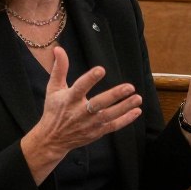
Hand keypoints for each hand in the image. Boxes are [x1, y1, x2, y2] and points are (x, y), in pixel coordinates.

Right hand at [21, 47, 142, 183]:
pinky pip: (113, 126)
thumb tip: (58, 49)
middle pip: (99, 103)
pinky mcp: (96, 132)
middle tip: (130, 87)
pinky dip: (126, 120)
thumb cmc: (54, 110)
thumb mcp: (53, 89)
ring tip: (138, 98)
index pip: (80, 87)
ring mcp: (89, 124)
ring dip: (125, 107)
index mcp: (69, 99)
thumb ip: (59, 69)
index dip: (90, 79)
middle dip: (115, 96)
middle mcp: (80, 112)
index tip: (101, 69)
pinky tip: (137, 111)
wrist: (52, 140)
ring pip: (109, 116)